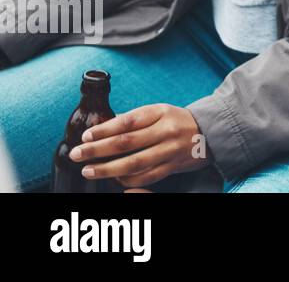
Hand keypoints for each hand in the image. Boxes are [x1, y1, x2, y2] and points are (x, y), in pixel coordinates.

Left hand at [70, 103, 208, 188]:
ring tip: (88, 170)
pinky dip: (127, 180)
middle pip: (127, 142)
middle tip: (77, 154)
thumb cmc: (176, 120)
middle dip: (98, 150)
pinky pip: (146, 177)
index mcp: (160, 112)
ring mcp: (170, 150)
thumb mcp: (158, 112)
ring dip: (107, 169)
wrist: (209, 132)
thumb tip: (101, 128)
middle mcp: (165, 131)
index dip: (104, 130)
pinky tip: (113, 179)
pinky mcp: (173, 166)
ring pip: (135, 163)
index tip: (86, 136)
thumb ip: (134, 119)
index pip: (128, 121)